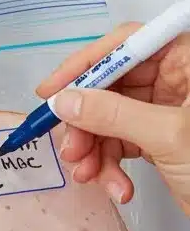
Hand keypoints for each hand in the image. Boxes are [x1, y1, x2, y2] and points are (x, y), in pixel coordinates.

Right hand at [37, 25, 189, 213]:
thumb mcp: (168, 136)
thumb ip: (114, 114)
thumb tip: (66, 100)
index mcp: (187, 61)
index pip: (126, 44)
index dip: (85, 64)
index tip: (53, 89)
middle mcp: (178, 79)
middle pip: (112, 86)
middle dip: (86, 120)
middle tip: (70, 146)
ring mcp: (168, 110)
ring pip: (111, 118)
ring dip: (94, 149)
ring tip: (89, 174)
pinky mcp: (162, 139)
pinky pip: (122, 143)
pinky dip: (111, 166)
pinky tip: (117, 186)